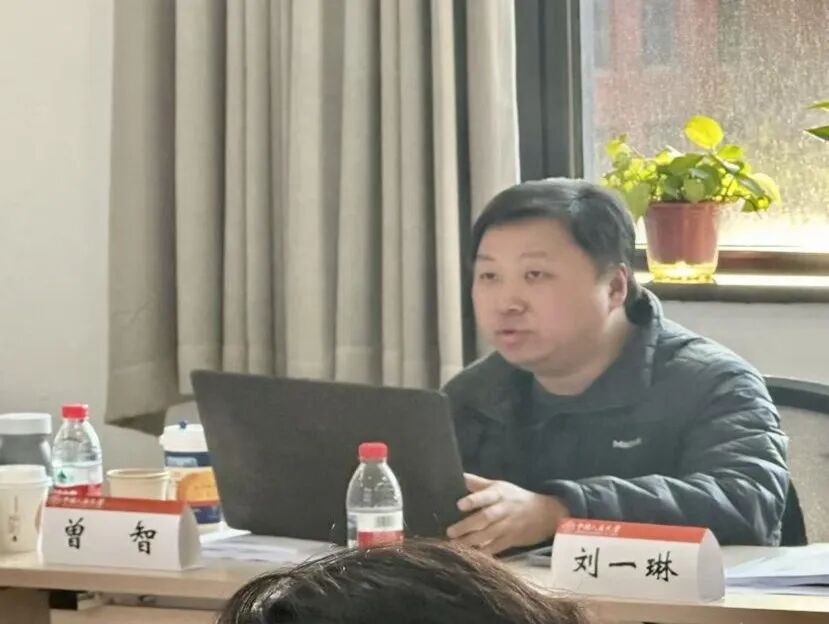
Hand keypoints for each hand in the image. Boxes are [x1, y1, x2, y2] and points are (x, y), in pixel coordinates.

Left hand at [446, 473, 568, 554]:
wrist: (545, 513)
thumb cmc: (515, 497)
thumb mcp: (499, 486)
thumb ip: (477, 483)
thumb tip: (457, 476)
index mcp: (499, 494)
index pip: (486, 496)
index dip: (473, 500)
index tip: (459, 505)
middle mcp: (503, 509)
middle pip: (485, 518)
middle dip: (467, 526)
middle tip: (450, 531)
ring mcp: (508, 526)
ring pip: (488, 535)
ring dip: (471, 541)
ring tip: (454, 545)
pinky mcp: (511, 541)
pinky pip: (496, 548)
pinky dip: (484, 552)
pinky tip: (470, 556)